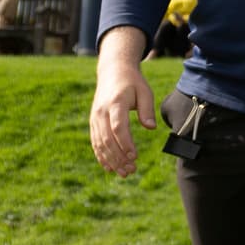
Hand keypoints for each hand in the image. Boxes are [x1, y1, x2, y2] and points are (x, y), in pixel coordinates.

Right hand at [90, 30, 156, 176]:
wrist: (113, 71)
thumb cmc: (132, 82)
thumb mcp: (144, 91)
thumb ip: (147, 109)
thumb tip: (151, 127)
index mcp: (115, 103)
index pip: (118, 127)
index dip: (125, 144)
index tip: (134, 157)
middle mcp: (101, 112)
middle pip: (108, 139)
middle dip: (119, 157)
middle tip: (131, 171)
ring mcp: (95, 117)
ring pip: (100, 143)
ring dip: (111, 160)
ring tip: (124, 173)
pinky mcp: (93, 122)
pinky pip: (95, 141)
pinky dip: (101, 155)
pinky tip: (109, 167)